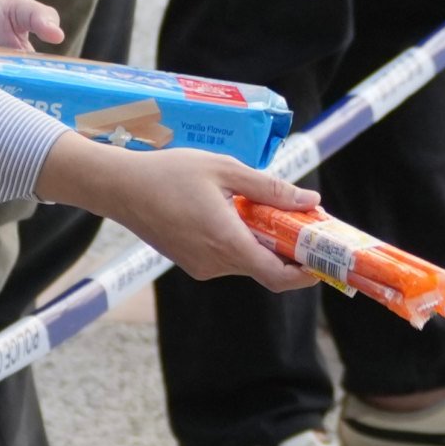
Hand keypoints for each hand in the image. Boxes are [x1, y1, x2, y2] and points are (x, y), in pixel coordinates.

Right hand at [39, 137, 323, 288]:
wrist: (120, 187)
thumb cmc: (169, 173)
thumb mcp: (225, 170)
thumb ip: (269, 188)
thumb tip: (310, 201)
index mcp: (227, 243)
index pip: (277, 276)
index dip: (306, 274)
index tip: (324, 262)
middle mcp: (215, 263)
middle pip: (265, 268)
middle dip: (289, 250)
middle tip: (304, 223)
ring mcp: (201, 267)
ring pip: (246, 262)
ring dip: (263, 243)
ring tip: (269, 210)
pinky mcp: (191, 263)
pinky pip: (227, 258)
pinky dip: (242, 242)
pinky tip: (239, 214)